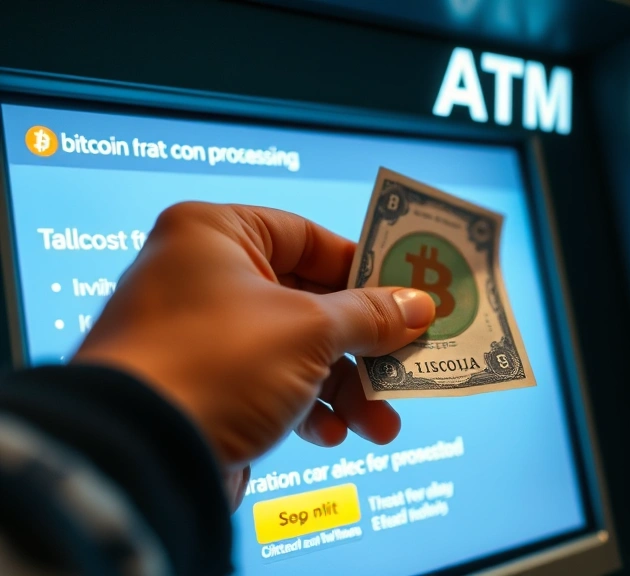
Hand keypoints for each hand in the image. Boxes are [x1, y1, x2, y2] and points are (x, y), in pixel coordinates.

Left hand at [71, 202, 434, 489]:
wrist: (137, 457)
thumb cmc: (217, 363)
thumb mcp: (310, 331)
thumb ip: (370, 316)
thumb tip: (418, 306)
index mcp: (216, 235)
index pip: (309, 238)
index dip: (365, 270)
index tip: (408, 298)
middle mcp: (202, 277)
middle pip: (309, 301)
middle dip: (364, 344)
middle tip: (407, 363)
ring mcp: (199, 335)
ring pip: (295, 350)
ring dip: (346, 386)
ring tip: (381, 424)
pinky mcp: (201, 387)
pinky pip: (269, 386)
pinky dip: (308, 408)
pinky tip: (332, 434)